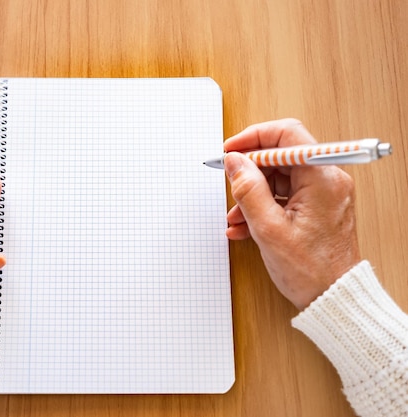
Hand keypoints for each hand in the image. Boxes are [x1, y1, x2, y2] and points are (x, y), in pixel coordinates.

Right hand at [223, 119, 360, 309]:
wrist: (333, 298)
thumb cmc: (311, 270)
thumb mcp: (268, 228)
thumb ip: (248, 189)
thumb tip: (235, 162)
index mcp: (322, 178)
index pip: (287, 135)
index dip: (254, 138)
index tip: (232, 150)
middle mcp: (327, 180)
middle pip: (281, 158)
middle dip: (250, 173)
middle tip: (229, 183)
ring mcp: (323, 194)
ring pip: (279, 179)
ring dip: (252, 195)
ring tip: (235, 218)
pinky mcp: (317, 208)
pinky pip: (285, 196)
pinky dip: (263, 207)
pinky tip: (245, 226)